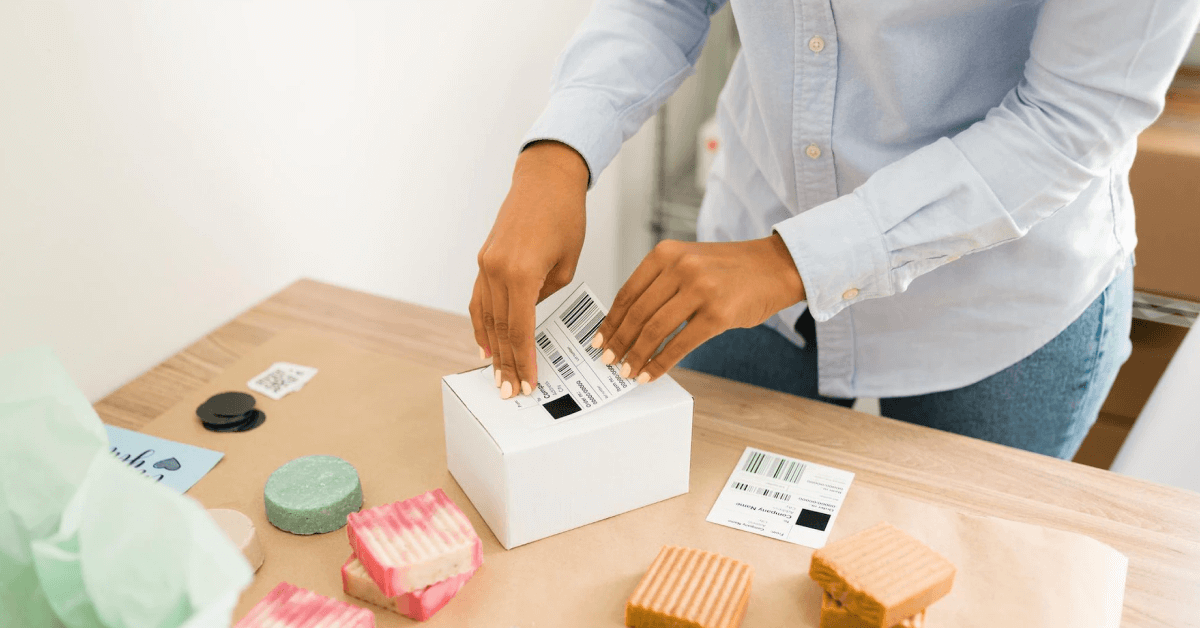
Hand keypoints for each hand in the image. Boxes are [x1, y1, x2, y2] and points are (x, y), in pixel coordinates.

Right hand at [470, 141, 588, 398]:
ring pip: (484, 317)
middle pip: (499, 329)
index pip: (520, 330)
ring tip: (496, 376)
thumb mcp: (567, 263)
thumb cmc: (565, 215)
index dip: (523, 360)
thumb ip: (547, 293)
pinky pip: (479, 299)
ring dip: (490, 349)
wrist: (545, 178)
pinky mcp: (484, 259)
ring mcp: (486, 264)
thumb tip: (532, 314)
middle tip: (509, 391)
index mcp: (522, 273)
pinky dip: (480, 324)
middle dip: (505, 363)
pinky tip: (484, 344)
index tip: (527, 383)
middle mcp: (497, 270)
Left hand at [591, 235, 805, 382]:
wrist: (776, 267)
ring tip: (627, 371)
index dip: (611, 320)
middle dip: (619, 341)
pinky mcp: (718, 314)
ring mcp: (700, 290)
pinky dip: (661, 363)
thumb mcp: (689, 262)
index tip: (600, 339)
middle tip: (608, 360)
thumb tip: (629, 323)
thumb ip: (661, 284)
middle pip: (637, 313)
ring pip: (654, 330)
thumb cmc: (731, 270)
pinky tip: (651, 374)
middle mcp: (681, 267)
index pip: (628, 292)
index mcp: (666, 253)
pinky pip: (680, 344)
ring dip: (637, 356)